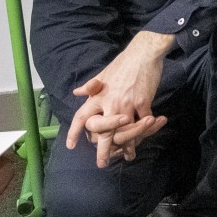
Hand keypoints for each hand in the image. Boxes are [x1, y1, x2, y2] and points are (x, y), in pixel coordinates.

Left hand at [65, 32, 171, 168]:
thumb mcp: (103, 73)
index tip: (71, 145)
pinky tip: (144, 138)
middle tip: (102, 163)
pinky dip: (144, 132)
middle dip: (103, 150)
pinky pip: (142, 122)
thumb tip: (77, 92)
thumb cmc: (123, 62)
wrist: (143, 53)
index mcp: (97, 96)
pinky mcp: (143, 102)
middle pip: (103, 132)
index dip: (75, 132)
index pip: (82, 117)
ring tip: (128, 156)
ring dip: (126, 146)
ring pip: (125, 131)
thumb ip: (90, 86)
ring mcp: (127, 104)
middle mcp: (110, 102)